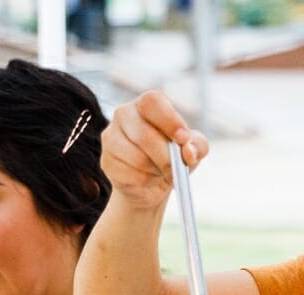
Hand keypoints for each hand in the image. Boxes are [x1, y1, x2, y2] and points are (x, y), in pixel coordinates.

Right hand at [100, 90, 211, 209]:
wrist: (151, 183)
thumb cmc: (173, 157)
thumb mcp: (193, 150)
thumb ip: (197, 146)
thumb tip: (188, 152)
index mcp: (147, 104)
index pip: (152, 102)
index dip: (169, 120)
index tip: (184, 139)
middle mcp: (124, 114)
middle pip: (144, 135)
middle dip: (165, 157)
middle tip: (176, 169)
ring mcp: (111, 136)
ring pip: (136, 157)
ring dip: (155, 170)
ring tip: (161, 171)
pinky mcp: (105, 160)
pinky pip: (127, 174)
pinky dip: (144, 181)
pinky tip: (147, 178)